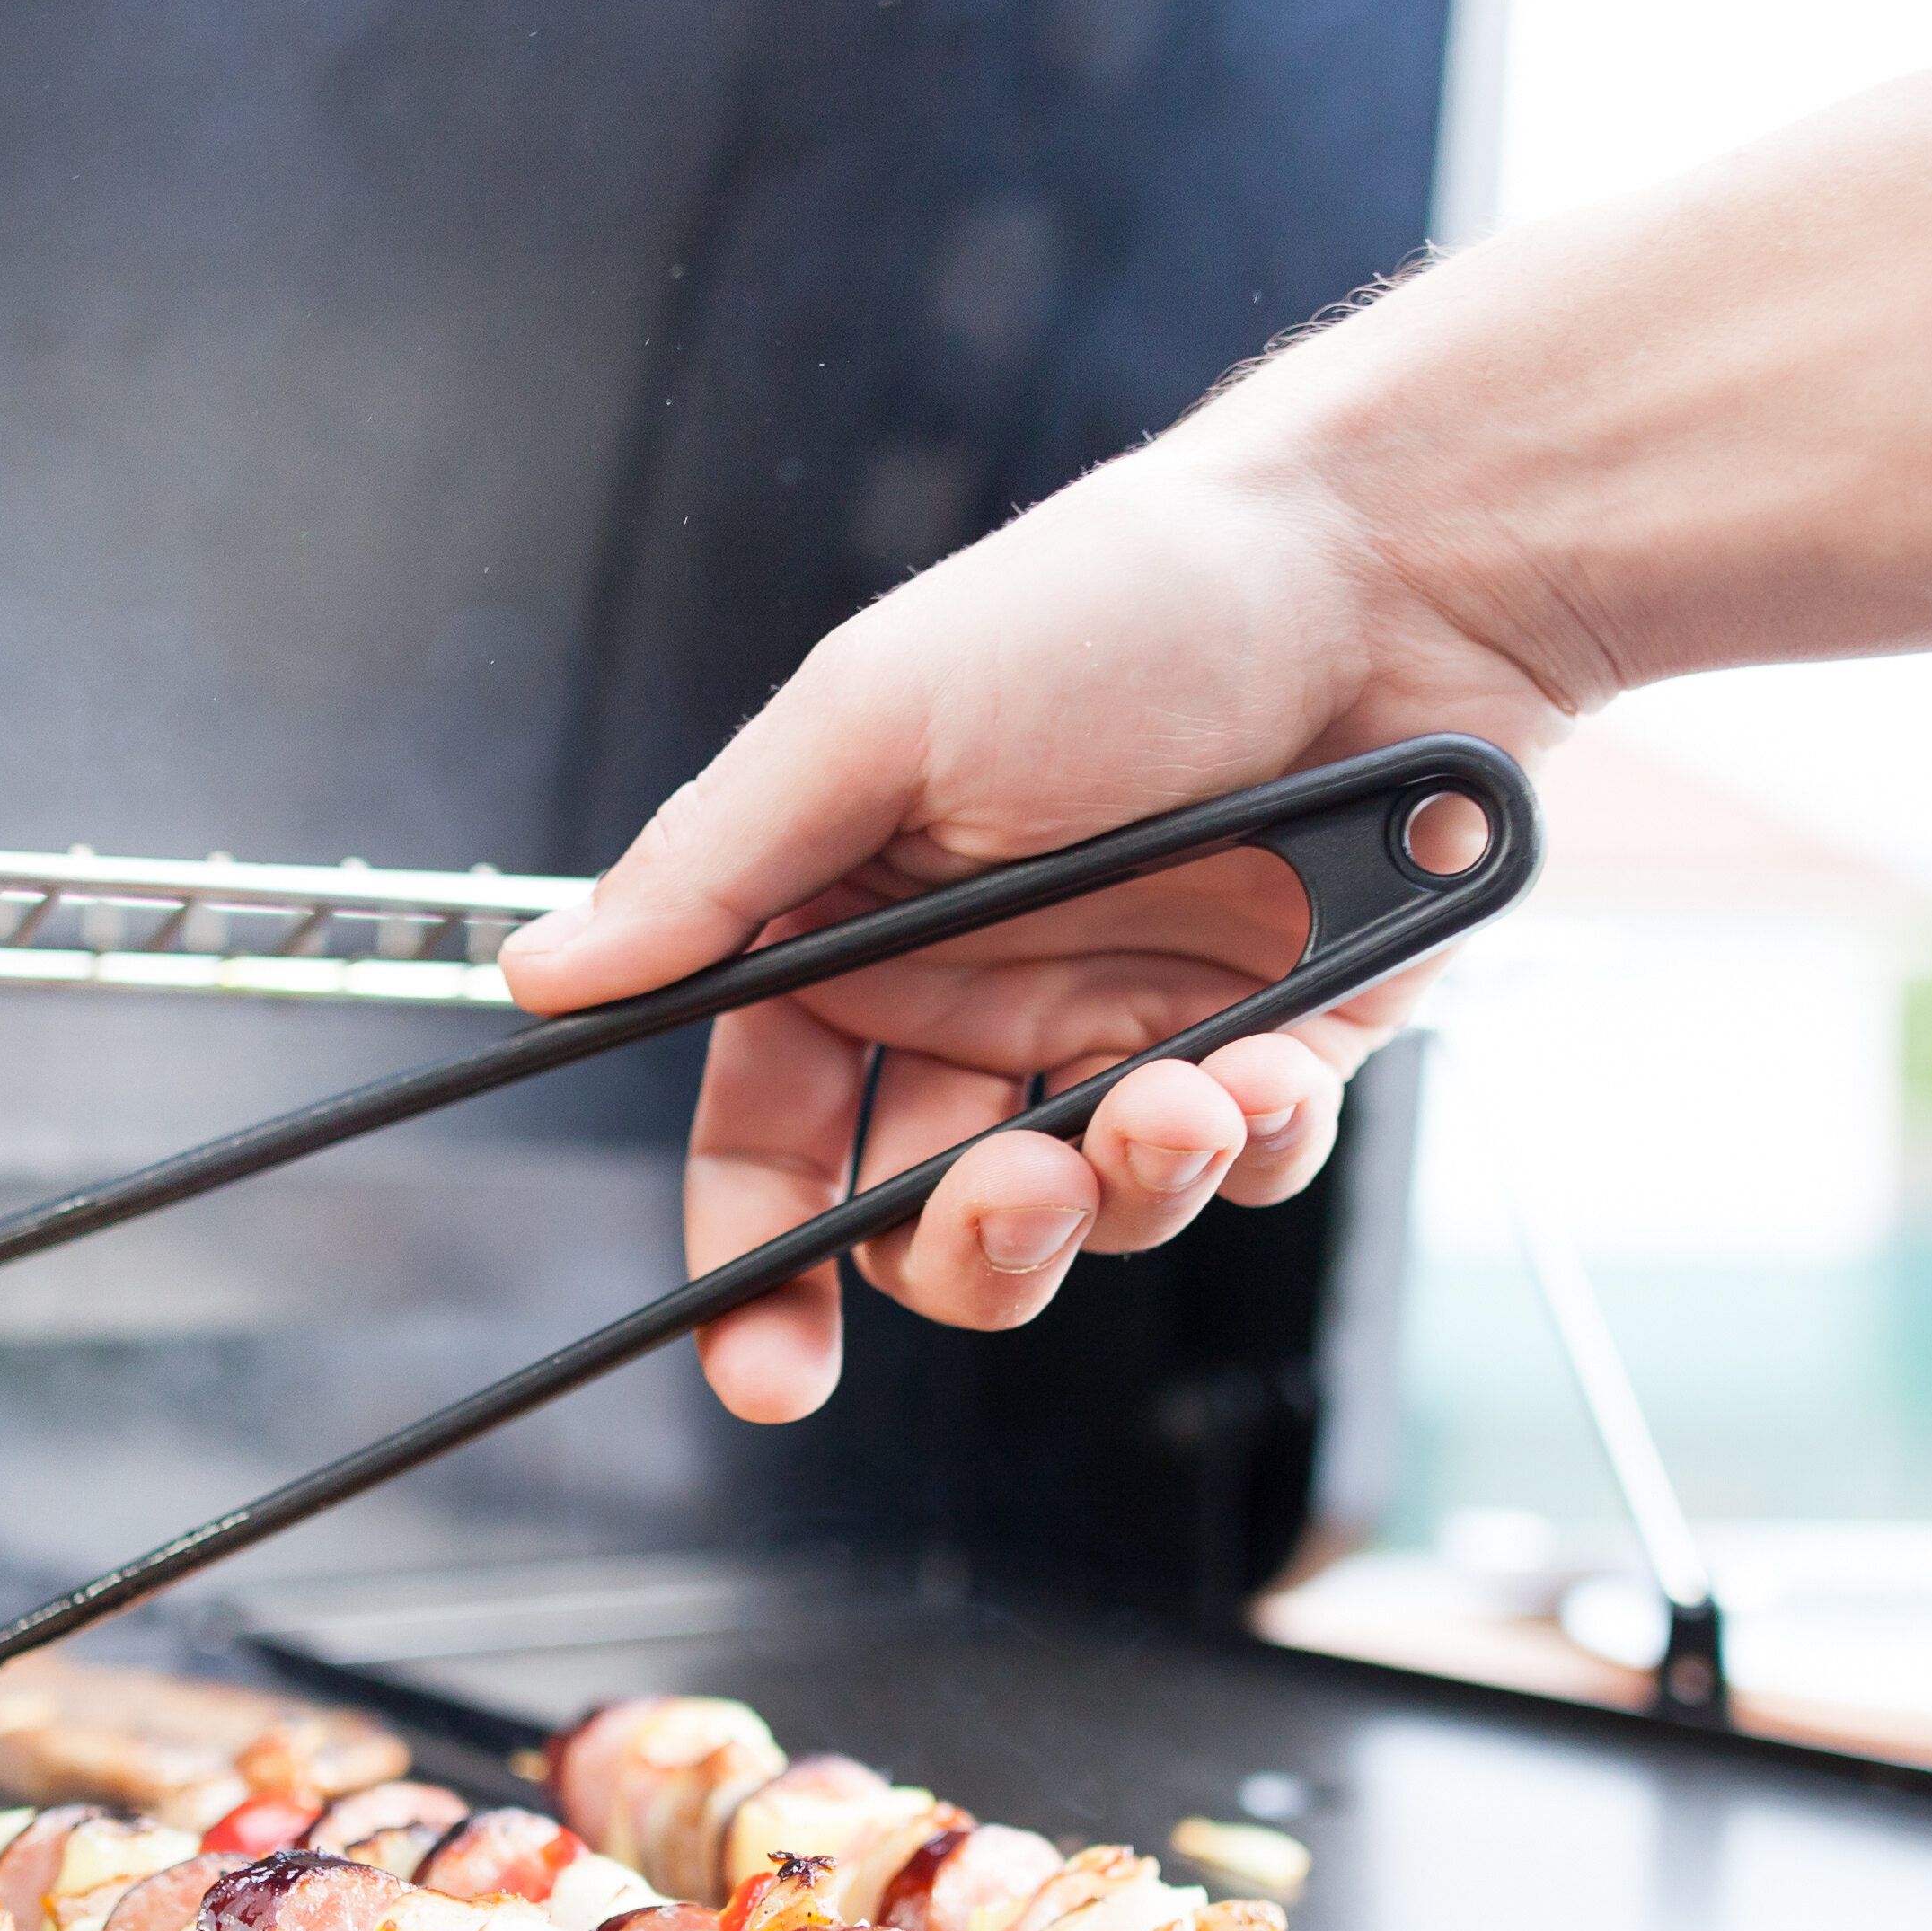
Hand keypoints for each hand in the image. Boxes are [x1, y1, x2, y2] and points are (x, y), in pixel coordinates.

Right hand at [497, 424, 1572, 1422]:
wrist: (1386, 568)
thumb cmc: (1123, 600)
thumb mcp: (878, 715)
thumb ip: (715, 866)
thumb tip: (545, 972)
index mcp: (863, 925)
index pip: (770, 1130)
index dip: (757, 1257)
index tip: (766, 1362)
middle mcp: (988, 991)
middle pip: (924, 1220)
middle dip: (964, 1248)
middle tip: (1010, 1192)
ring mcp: (1134, 1024)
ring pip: (1090, 1221)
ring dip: (1121, 1190)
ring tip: (1173, 1097)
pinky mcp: (1282, 1044)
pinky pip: (1247, 1171)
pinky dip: (1253, 1145)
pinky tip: (1268, 1063)